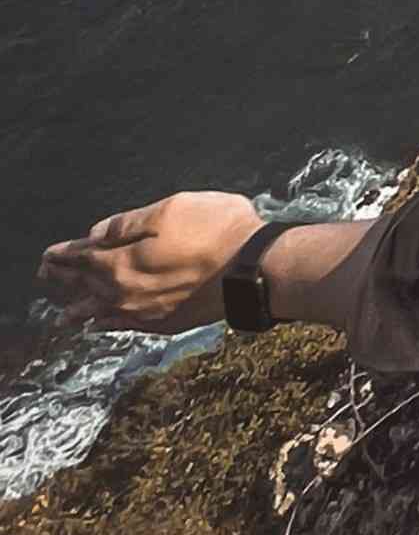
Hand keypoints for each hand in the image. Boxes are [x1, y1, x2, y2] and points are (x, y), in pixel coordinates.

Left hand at [38, 191, 262, 335]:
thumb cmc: (217, 230)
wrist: (255, 268)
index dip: (63, 255)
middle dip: (63, 281)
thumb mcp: (171, 209)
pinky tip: (101, 324)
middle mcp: (125, 293)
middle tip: (46, 278)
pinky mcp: (165, 323)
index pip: (81, 258)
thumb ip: (128, 224)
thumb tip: (97, 234)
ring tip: (62, 315)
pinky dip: (107, 324)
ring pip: (100, 313)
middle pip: (85, 288)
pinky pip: (123, 326)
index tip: (48, 255)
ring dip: (79, 309)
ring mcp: (145, 312)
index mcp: (122, 262)